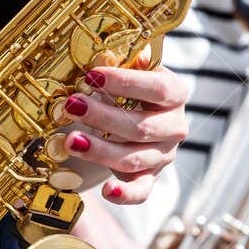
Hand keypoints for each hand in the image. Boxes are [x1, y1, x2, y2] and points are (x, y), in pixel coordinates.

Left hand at [60, 64, 190, 205]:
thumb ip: (129, 62)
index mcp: (176, 95)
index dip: (126, 82)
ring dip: (100, 150)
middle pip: (142, 126)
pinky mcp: (149, 178)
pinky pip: (141, 192)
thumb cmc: (133, 92)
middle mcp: (175, 127)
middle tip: (72, 106)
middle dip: (103, 117)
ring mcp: (163, 156)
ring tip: (71, 140)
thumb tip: (118, 54)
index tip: (93, 75)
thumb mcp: (134, 71)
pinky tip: (106, 190)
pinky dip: (124, 194)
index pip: (158, 89)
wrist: (140, 119)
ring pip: (134, 158)